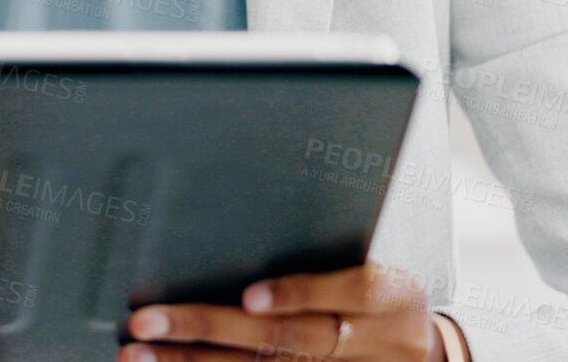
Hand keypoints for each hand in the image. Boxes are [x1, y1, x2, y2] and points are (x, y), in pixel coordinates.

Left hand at [118, 262, 444, 361]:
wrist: (428, 359)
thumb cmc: (388, 300)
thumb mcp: (384, 270)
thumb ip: (329, 255)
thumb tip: (251, 220)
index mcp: (388, 297)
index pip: (350, 290)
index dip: (298, 294)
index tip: (250, 295)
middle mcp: (366, 343)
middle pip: (285, 340)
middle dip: (211, 329)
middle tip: (147, 320)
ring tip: (138, 353)